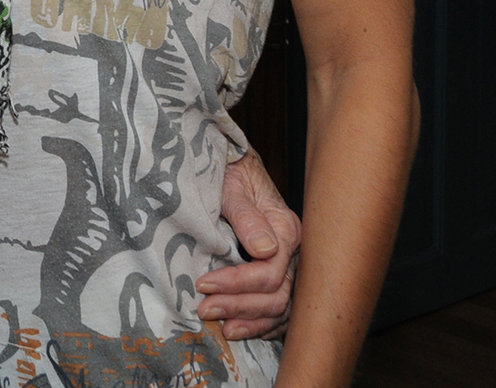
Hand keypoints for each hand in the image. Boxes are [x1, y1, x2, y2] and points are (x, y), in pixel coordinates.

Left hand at [199, 148, 300, 339]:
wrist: (234, 165)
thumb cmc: (230, 172)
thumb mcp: (232, 186)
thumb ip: (246, 216)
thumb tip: (265, 249)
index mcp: (285, 229)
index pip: (269, 271)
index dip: (237, 283)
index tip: (203, 284)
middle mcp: (291, 251)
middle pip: (276, 295)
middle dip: (240, 307)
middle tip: (205, 310)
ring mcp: (288, 265)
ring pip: (280, 308)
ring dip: (250, 322)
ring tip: (222, 328)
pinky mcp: (278, 273)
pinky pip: (281, 311)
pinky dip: (264, 325)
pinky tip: (243, 329)